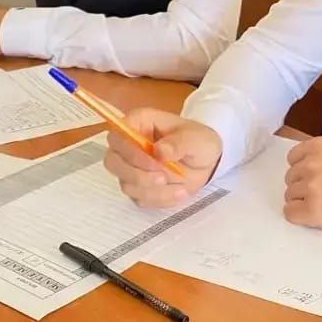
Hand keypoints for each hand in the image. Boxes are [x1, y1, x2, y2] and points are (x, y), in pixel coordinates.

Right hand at [103, 109, 222, 206]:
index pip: (117, 135)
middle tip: (163, 178)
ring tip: (181, 186)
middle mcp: (129, 145)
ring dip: (153, 190)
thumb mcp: (196, 138)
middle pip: (112, 162)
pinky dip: (160, 199)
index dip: (130, 151)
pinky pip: (139, 199)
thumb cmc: (198, 141)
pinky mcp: (138, 187)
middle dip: (138, 175)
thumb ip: (178, 143)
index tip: (155, 161)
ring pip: (126, 184)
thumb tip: (159, 151)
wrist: (208, 161)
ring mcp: (131, 168)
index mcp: (139, 123)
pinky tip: (179, 192)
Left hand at [283, 137, 321, 239]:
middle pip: (290, 178)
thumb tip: (315, 169)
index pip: (293, 157)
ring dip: (302, 202)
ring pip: (290, 196)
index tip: (313, 178)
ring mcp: (310, 187)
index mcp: (321, 146)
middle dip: (303, 186)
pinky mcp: (312, 211)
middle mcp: (311, 163)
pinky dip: (300, 217)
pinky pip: (291, 214)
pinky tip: (315, 218)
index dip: (303, 169)